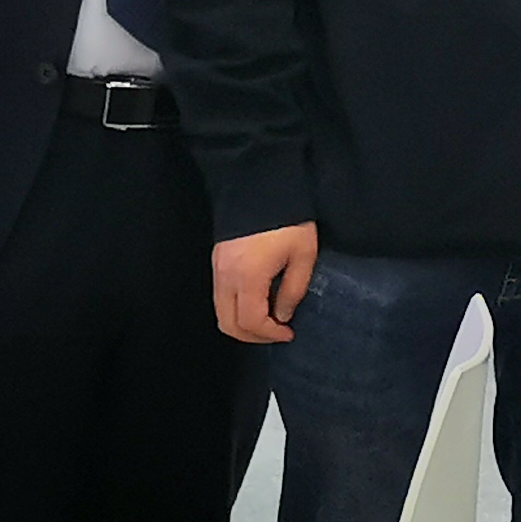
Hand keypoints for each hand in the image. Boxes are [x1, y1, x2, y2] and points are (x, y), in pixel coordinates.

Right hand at [214, 223, 316, 343]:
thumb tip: (282, 315)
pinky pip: (220, 296)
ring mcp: (217, 268)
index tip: (288, 334)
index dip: (269, 335)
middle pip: (228, 323)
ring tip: (268, 320)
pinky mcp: (217, 260)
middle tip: (276, 334)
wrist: (262, 185)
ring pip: (221, 311)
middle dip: (252, 336)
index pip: (250, 322)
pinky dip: (235, 307)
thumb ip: (293, 290)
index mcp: (247, 277)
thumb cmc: (288, 219)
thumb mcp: (303, 255)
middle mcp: (226, 277)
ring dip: (242, 323)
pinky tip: (257, 301)